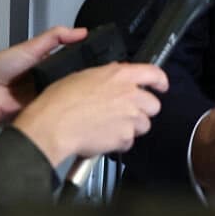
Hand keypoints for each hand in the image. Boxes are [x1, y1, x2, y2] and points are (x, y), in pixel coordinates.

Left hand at [0, 25, 87, 138]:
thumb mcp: (30, 47)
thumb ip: (55, 37)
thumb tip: (81, 31)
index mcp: (42, 64)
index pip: (68, 61)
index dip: (82, 59)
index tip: (99, 56)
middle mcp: (43, 81)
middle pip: (68, 79)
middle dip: (79, 77)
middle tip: (95, 73)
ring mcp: (42, 98)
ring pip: (64, 94)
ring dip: (70, 92)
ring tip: (84, 87)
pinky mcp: (40, 113)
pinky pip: (55, 109)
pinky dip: (60, 106)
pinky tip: (70, 102)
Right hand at [13, 62, 168, 165]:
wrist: (53, 125)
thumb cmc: (61, 100)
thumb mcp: (85, 75)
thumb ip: (108, 77)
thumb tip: (115, 79)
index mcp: (120, 75)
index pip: (154, 73)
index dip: (160, 81)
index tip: (161, 86)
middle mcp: (130, 95)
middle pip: (154, 104)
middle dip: (143, 110)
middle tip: (127, 112)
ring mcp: (129, 117)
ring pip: (144, 125)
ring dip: (132, 127)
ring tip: (111, 126)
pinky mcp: (124, 137)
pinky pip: (129, 141)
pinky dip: (120, 142)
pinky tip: (104, 137)